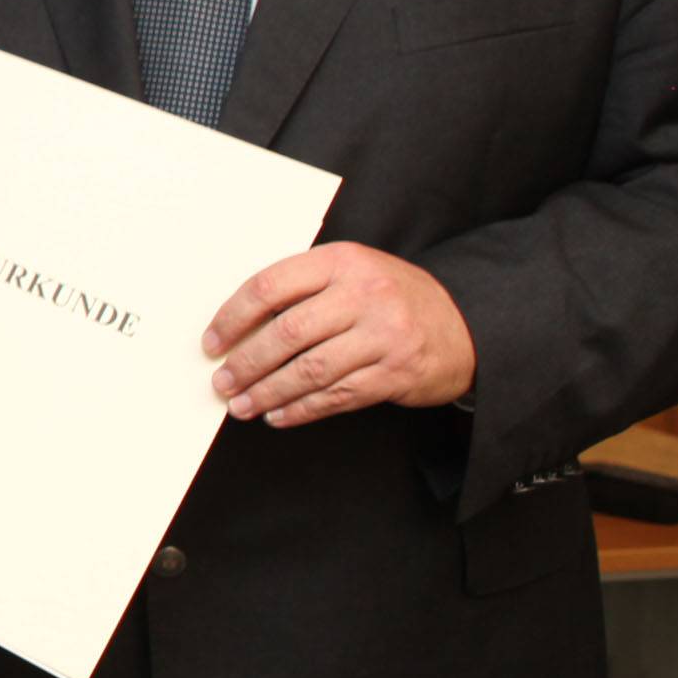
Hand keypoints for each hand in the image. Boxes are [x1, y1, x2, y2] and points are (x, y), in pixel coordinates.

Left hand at [203, 243, 476, 426]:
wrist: (465, 324)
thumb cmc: (391, 298)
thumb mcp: (352, 274)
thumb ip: (304, 290)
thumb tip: (238, 329)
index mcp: (343, 261)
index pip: (271, 286)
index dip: (233, 317)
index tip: (211, 343)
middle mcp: (365, 294)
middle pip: (287, 333)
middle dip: (246, 362)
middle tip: (221, 382)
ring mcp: (384, 335)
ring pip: (310, 370)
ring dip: (268, 392)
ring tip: (240, 405)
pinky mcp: (397, 372)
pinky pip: (337, 396)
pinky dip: (301, 409)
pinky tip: (278, 415)